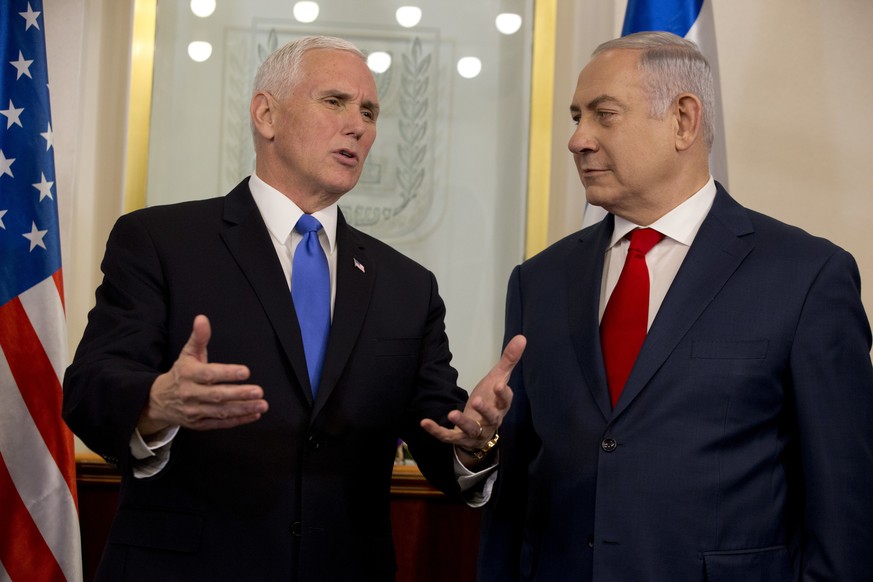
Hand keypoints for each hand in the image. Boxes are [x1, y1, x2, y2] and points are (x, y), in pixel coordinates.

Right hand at [137, 315, 268, 435]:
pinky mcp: (200, 424)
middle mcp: (191, 394)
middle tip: (259, 391)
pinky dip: (238, 420)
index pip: (209, 374)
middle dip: (239, 394)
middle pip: (217, 396)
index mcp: (189, 374)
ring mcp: (195, 411)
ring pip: (221, 411)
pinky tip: (254, 414)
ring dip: (243, 409)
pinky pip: (221, 423)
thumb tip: (202, 318)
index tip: (245, 372)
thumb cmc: (181, 373)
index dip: (227, 373)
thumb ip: (198, 338)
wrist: (158, 400)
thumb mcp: (188, 354)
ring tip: (262, 404)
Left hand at [420, 335, 525, 456]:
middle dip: (484, 410)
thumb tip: (521, 337)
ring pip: (471, 429)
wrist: (479, 430)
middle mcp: (490, 421)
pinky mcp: (460, 438)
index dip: (503, 394)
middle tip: (477, 400)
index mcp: (500, 406)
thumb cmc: (490, 400)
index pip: (505, 401)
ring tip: (452, 413)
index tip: (498, 385)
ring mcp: (475, 432)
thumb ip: (508, 360)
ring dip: (462, 422)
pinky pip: (448, 436)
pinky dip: (437, 431)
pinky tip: (424, 422)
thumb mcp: (497, 379)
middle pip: (491, 418)